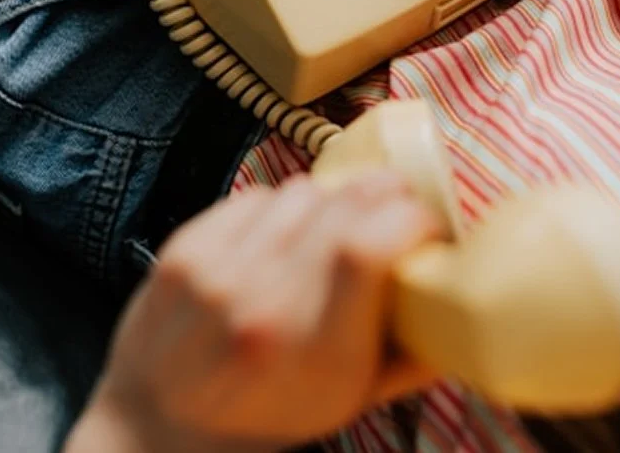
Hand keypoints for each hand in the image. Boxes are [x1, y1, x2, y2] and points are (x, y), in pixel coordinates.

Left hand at [67, 172, 440, 452]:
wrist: (155, 428)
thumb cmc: (266, 418)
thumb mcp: (348, 404)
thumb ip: (410, 360)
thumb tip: (464, 310)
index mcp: (311, 350)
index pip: (368, 246)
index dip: (411, 219)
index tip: (427, 227)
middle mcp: (262, 303)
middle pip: (344, 204)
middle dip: (386, 192)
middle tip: (396, 207)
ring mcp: (217, 271)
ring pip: (303, 191)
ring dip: (332, 200)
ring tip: (331, 229)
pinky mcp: (184, 248)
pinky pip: (257, 195)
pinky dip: (281, 207)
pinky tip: (280, 237)